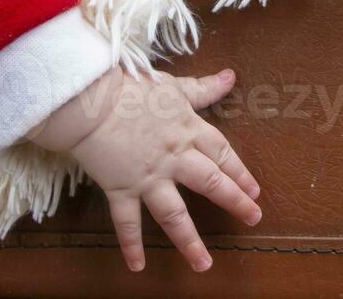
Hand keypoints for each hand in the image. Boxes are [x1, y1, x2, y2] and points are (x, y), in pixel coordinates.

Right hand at [30, 67, 261, 272]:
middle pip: (210, 182)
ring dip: (189, 241)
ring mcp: (148, 176)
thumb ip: (202, 88)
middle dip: (235, 201)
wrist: (88, 99)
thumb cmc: (128, 88)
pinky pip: (128, 221)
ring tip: (204, 264)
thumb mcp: (170, 86)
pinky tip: (137, 265)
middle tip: (253, 218)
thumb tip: (231, 77)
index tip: (254, 190)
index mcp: (187, 129)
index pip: (222, 152)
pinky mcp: (121, 187)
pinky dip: (131, 244)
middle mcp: (174, 157)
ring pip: (174, 214)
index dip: (240, 171)